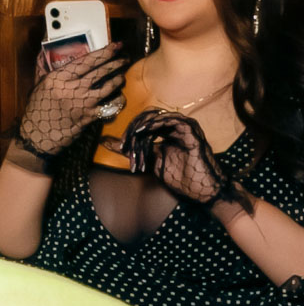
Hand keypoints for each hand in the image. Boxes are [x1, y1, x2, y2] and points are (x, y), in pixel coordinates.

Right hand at [19, 43, 126, 155]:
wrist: (36, 137)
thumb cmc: (37, 110)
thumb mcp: (39, 87)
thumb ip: (46, 70)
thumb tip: (44, 53)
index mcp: (58, 78)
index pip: (86, 61)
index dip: (104, 52)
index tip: (116, 46)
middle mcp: (71, 89)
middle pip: (100, 72)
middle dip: (116, 63)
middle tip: (125, 58)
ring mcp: (81, 103)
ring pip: (108, 87)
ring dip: (118, 80)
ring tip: (120, 76)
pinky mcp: (88, 117)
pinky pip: (110, 106)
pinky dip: (117, 101)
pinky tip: (118, 97)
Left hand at [121, 108, 240, 205]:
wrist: (198, 189)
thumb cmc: (178, 176)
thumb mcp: (148, 160)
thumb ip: (131, 150)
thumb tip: (107, 142)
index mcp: (167, 131)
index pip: (144, 121)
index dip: (130, 131)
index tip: (121, 146)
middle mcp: (176, 126)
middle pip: (149, 116)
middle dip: (133, 128)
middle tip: (124, 143)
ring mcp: (185, 127)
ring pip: (158, 116)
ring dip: (142, 127)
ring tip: (132, 137)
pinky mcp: (191, 131)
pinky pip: (172, 120)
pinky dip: (156, 123)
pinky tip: (145, 131)